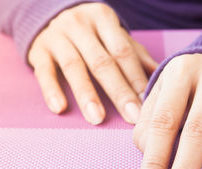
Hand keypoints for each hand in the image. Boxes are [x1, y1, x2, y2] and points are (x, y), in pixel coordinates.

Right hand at [28, 3, 157, 123]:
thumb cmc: (92, 33)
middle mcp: (80, 25)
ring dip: (86, 95)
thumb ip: (136, 55)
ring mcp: (57, 37)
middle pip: (101, 61)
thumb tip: (163, 76)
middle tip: (131, 117)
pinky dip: (51, 90)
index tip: (147, 103)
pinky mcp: (38, 51)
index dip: (135, 78)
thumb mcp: (114, 36)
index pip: (122, 52)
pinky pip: (44, 72)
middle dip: (118, 91)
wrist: (51, 15)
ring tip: (97, 119)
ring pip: (74, 67)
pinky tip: (60, 109)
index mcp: (103, 19)